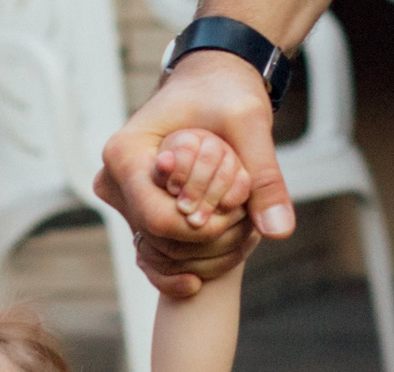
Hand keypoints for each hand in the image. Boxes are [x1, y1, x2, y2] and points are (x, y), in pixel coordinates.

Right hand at [96, 52, 284, 297]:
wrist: (212, 85)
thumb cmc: (225, 93)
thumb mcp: (250, 124)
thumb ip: (264, 177)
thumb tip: (278, 232)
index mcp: (126, 154)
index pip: (158, 219)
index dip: (202, 229)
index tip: (237, 213)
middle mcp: (114, 182)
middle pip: (160, 242)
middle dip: (209, 239)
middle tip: (244, 213)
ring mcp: (123, 203)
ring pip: (162, 254)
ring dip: (207, 252)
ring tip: (240, 221)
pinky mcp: (137, 216)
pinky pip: (157, 257)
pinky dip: (191, 264)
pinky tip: (218, 263)